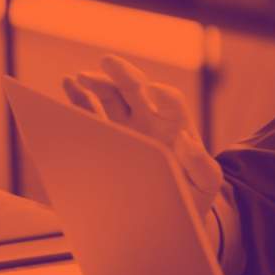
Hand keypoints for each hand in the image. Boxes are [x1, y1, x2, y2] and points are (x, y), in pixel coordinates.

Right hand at [61, 54, 221, 221]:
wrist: (172, 211)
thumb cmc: (192, 196)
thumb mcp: (206, 183)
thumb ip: (200, 164)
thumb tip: (184, 139)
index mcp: (176, 128)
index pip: (172, 102)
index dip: (164, 95)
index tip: (152, 90)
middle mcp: (151, 121)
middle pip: (138, 90)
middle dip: (124, 75)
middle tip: (108, 62)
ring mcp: (128, 127)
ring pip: (113, 96)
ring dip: (99, 83)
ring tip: (81, 77)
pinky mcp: (108, 137)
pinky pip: (92, 111)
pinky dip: (79, 97)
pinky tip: (68, 83)